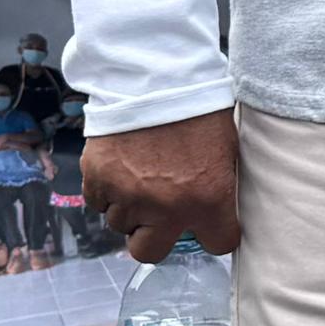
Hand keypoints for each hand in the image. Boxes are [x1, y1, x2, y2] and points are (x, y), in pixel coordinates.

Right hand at [86, 108, 240, 258]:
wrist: (155, 74)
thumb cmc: (198, 105)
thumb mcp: (226, 149)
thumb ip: (219, 187)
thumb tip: (216, 209)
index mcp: (209, 199)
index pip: (218, 244)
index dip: (213, 233)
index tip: (209, 225)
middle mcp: (167, 207)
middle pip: (150, 251)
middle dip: (154, 236)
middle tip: (158, 215)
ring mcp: (128, 196)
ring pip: (120, 224)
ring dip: (129, 209)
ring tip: (138, 178)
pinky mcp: (99, 179)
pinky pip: (98, 202)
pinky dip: (106, 192)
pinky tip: (119, 168)